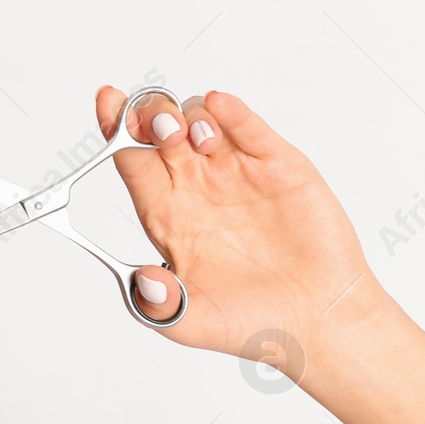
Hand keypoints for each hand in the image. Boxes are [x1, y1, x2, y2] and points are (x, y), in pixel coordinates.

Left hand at [95, 85, 389, 372]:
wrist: (317, 323)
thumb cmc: (252, 321)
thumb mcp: (191, 322)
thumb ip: (159, 303)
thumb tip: (140, 280)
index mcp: (166, 213)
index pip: (131, 160)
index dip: (115, 129)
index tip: (106, 100)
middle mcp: (196, 185)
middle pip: (159, 132)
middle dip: (149, 116)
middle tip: (155, 125)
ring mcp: (236, 171)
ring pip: (202, 121)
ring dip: (191, 116)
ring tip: (195, 139)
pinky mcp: (279, 167)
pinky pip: (252, 130)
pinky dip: (234, 113)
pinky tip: (220, 106)